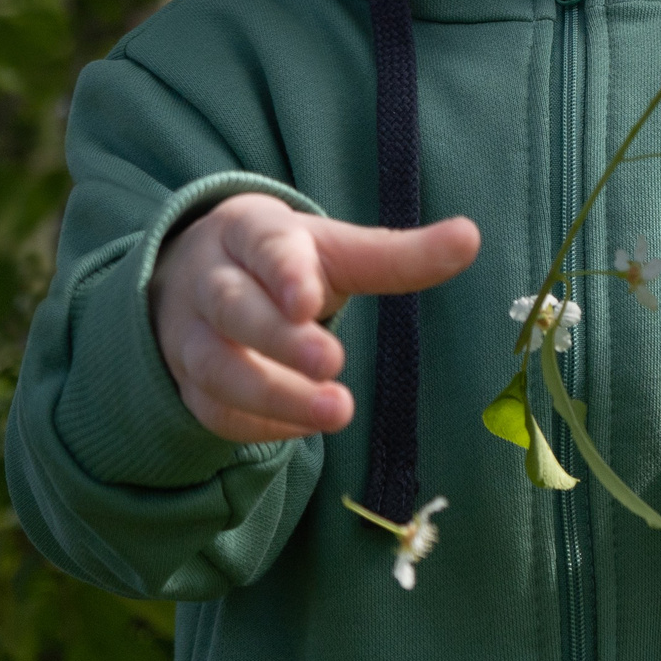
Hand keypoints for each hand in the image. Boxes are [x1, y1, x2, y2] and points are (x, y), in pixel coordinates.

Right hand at [148, 193, 480, 442]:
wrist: (197, 280)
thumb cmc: (284, 262)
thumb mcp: (335, 250)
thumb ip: (396, 254)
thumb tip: (471, 236)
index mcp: (250, 232)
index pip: (264, 246)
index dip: (285, 273)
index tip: (310, 300)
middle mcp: (210, 281)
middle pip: (234, 307)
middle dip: (280, 339)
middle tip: (332, 361)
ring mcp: (190, 335)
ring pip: (217, 367)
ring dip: (274, 395)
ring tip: (336, 411)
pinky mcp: (190, 385)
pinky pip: (215, 410)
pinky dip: (260, 423)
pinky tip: (307, 428)